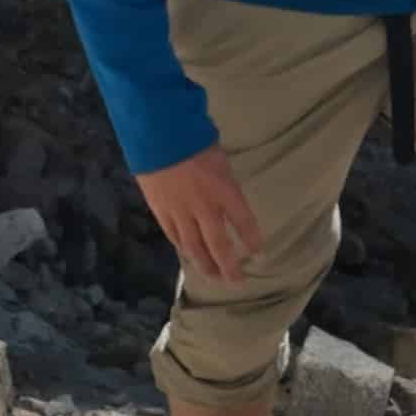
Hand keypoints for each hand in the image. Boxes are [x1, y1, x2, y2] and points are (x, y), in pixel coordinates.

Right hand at [135, 145, 261, 282]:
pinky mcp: (161, 211)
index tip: (258, 252)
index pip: (244, 222)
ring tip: (213, 276)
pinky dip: (183, 248)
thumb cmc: (193, 138)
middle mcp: (204, 208)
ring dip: (205, 264)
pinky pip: (174, 236)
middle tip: (237, 281)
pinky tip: (188, 255)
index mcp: (224, 190)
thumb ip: (224, 183)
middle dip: (229, 266)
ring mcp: (180, 212)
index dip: (252, 239)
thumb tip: (226, 197)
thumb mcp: (220, 159)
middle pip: (219, 245)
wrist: (157, 135)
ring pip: (194, 247)